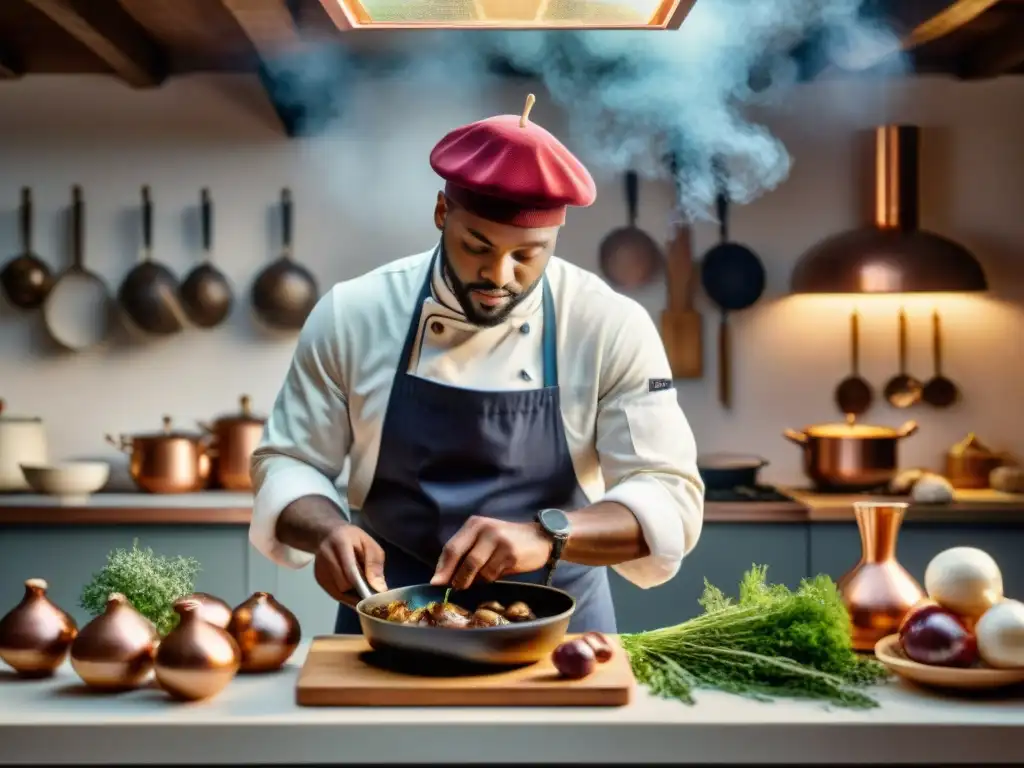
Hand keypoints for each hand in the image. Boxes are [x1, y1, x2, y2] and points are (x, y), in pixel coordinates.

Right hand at [313, 523, 387, 600]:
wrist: (329, 534)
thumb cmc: (353, 539)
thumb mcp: (369, 544)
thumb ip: (374, 564)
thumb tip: (379, 588)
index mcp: (340, 543)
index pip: (350, 569)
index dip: (362, 585)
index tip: (374, 596)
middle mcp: (325, 555)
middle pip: (343, 584)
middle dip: (358, 590)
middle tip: (370, 590)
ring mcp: (319, 568)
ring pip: (338, 592)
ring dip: (352, 595)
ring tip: (362, 588)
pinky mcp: (318, 577)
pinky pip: (333, 594)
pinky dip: (345, 596)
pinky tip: (352, 590)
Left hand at [430, 516, 551, 589]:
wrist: (540, 538)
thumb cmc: (507, 542)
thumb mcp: (484, 541)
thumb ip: (465, 554)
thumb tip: (443, 578)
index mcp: (474, 524)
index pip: (451, 547)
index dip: (442, 568)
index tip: (435, 584)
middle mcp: (485, 529)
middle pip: (461, 559)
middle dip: (455, 578)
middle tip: (454, 589)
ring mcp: (498, 540)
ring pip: (476, 569)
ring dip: (473, 581)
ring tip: (477, 583)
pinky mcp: (510, 553)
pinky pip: (491, 574)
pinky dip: (488, 580)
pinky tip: (495, 575)